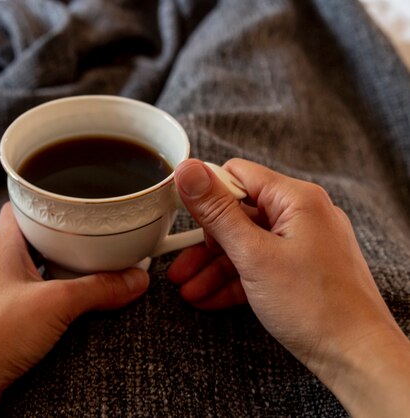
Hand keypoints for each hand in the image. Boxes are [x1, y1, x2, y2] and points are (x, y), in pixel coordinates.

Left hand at [0, 203, 148, 417]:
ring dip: (54, 270)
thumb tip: (134, 279)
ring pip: (29, 270)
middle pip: (30, 238)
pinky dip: (46, 296)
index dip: (46, 202)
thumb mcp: (56, 303)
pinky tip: (64, 306)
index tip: (74, 203)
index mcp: (2, 245)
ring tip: (84, 271)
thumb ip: (99, 289)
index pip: (21, 207)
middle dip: (60, 239)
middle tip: (90, 239)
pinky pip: (26, 297)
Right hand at [168, 158, 409, 416]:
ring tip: (189, 290)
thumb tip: (189, 171)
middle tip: (181, 266)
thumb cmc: (314, 305)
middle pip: (238, 214)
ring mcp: (303, 243)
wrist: (355, 356)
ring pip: (246, 244)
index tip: (180, 215)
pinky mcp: (301, 268)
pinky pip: (260, 264)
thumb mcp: (253, 255)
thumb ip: (217, 212)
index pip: (238, 176)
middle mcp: (302, 214)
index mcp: (296, 199)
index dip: (205, 194)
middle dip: (206, 245)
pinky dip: (235, 279)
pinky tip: (210, 298)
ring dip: (215, 267)